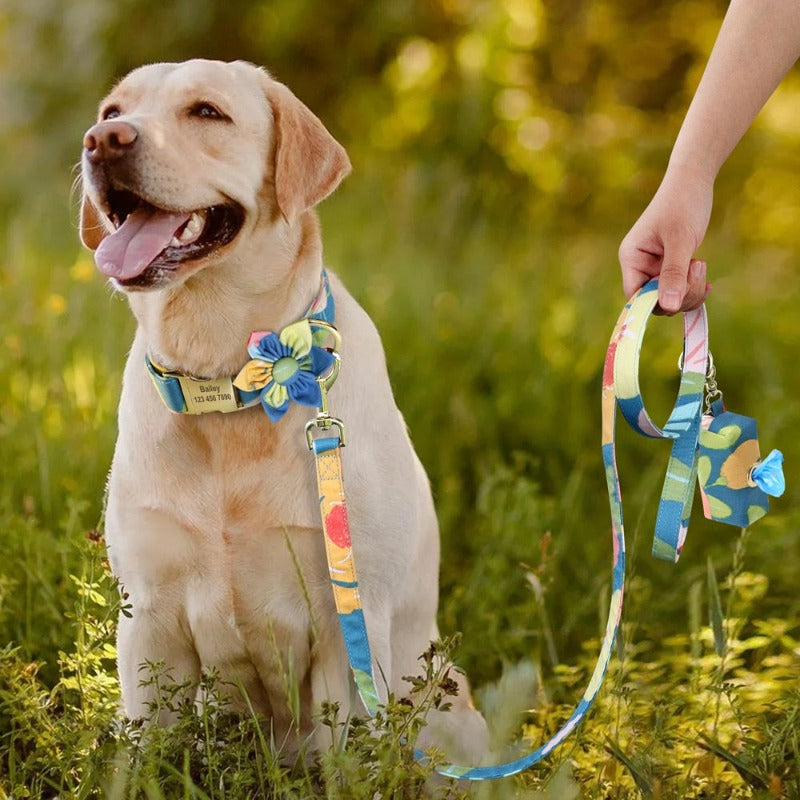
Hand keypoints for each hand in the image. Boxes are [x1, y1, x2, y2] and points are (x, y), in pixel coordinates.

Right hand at [618, 168, 713, 312]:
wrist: (693, 180)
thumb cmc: (683, 204)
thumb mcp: (680, 240)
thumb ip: (674, 274)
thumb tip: (669, 307)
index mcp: (632, 258)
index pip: (635, 297)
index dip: (656, 302)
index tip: (680, 293)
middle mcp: (639, 266)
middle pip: (655, 301)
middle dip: (680, 293)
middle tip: (697, 269)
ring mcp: (655, 268)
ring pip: (670, 298)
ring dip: (691, 289)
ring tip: (701, 264)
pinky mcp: (670, 267)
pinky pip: (680, 290)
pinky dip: (694, 288)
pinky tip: (706, 279)